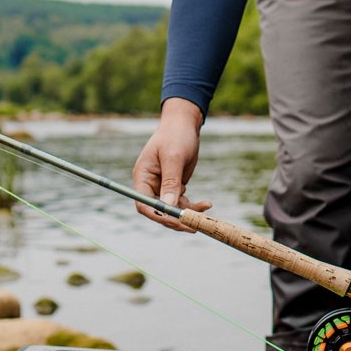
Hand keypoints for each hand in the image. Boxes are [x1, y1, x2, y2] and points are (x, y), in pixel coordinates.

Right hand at [133, 98, 212, 231]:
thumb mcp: (174, 158)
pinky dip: (194, 206)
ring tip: (204, 211)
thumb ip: (171, 182)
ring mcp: (163, 187)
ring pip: (173, 209)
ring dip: (188, 213)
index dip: (157, 215)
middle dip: (176, 219)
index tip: (175, 220)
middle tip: (194, 226)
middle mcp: (150, 185)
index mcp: (143, 177)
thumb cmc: (175, 136)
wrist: (185, 125)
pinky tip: (207, 204)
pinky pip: (182, 203)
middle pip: (159, 211)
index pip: (144, 204)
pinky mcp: (175, 187)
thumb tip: (168, 206)